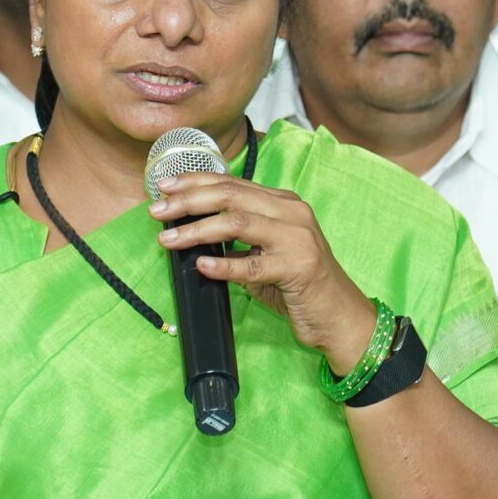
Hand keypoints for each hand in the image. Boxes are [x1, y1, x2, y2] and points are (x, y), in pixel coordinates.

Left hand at [150, 171, 376, 371]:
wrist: (340, 316)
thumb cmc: (300, 285)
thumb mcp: (268, 254)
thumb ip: (239, 239)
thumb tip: (191, 231)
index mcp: (283, 203)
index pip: (232, 183)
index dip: (196, 182)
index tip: (165, 187)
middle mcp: (292, 213)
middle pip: (230, 196)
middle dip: (188, 201)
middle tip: (157, 210)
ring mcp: (297, 238)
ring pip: (237, 223)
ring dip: (196, 230)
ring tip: (168, 239)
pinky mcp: (298, 268)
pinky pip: (253, 265)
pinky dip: (224, 265)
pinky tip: (202, 265)